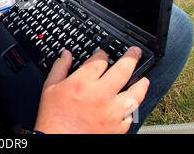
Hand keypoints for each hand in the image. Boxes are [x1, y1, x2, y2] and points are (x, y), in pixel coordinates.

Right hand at [34, 47, 149, 133]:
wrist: (58, 141)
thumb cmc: (53, 118)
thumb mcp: (50, 87)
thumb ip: (60, 68)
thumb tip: (66, 55)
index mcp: (82, 82)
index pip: (100, 60)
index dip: (102, 54)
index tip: (102, 54)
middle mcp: (100, 94)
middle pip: (123, 69)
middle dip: (131, 57)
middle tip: (135, 52)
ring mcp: (112, 111)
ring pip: (135, 93)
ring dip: (141, 83)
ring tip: (143, 79)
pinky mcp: (118, 127)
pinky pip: (131, 114)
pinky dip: (133, 107)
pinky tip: (132, 103)